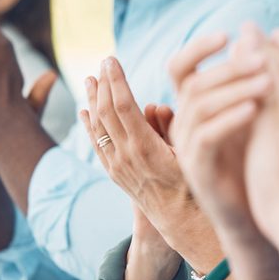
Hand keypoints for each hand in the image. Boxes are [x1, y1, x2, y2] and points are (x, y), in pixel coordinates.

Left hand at [80, 55, 193, 224]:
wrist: (182, 220)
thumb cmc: (195, 181)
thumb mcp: (189, 150)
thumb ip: (169, 126)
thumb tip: (151, 105)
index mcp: (145, 147)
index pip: (124, 105)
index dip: (116, 80)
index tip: (112, 59)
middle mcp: (126, 156)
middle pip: (106, 112)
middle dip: (103, 84)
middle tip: (103, 62)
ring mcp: (117, 166)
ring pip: (97, 127)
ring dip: (92, 100)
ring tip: (89, 79)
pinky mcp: (114, 173)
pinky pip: (96, 144)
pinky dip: (88, 125)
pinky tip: (83, 111)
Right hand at [169, 25, 271, 246]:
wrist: (262, 216)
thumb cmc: (264, 164)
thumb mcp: (261, 116)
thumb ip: (256, 78)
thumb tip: (259, 36)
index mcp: (198, 107)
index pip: (182, 67)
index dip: (199, 47)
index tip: (229, 32)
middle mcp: (186, 124)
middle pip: (193, 82)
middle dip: (228, 66)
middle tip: (262, 58)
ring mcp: (187, 147)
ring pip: (197, 106)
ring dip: (234, 89)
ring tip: (268, 82)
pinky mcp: (196, 168)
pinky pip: (204, 136)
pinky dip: (229, 119)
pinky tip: (256, 109)